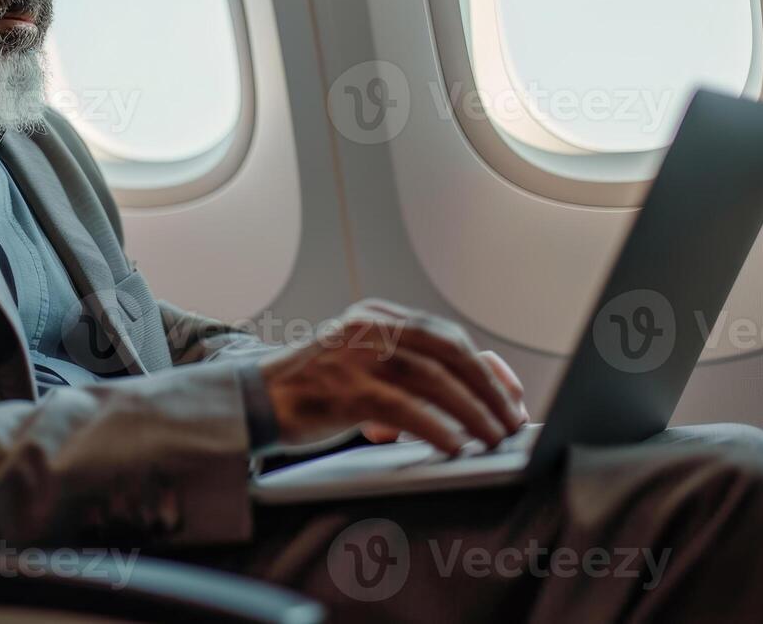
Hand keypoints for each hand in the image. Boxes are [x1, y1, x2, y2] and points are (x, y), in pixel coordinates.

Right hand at [258, 299, 528, 453]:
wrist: (252, 398)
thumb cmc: (310, 387)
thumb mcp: (358, 361)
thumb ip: (402, 367)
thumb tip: (465, 395)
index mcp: (375, 316)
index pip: (445, 334)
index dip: (484, 366)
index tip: (510, 393)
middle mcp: (369, 328)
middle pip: (447, 351)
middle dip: (487, 389)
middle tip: (510, 421)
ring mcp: (356, 357)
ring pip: (433, 379)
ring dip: (472, 413)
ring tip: (493, 439)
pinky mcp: (345, 391)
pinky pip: (405, 409)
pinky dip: (437, 429)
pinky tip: (454, 447)